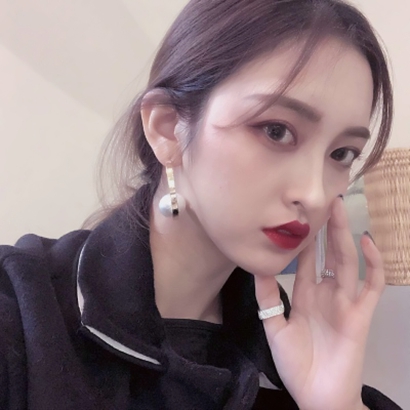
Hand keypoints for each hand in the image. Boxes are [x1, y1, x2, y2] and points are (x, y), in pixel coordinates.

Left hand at [254, 197, 384, 409]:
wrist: (316, 395)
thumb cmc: (296, 364)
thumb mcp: (276, 327)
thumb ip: (268, 299)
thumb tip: (256, 267)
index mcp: (305, 295)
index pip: (304, 260)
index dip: (303, 239)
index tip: (298, 215)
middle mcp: (325, 292)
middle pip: (327, 253)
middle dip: (326, 228)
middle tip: (324, 200)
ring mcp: (345, 301)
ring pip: (347, 261)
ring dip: (344, 235)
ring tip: (339, 208)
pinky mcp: (361, 313)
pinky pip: (371, 284)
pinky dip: (373, 263)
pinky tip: (366, 241)